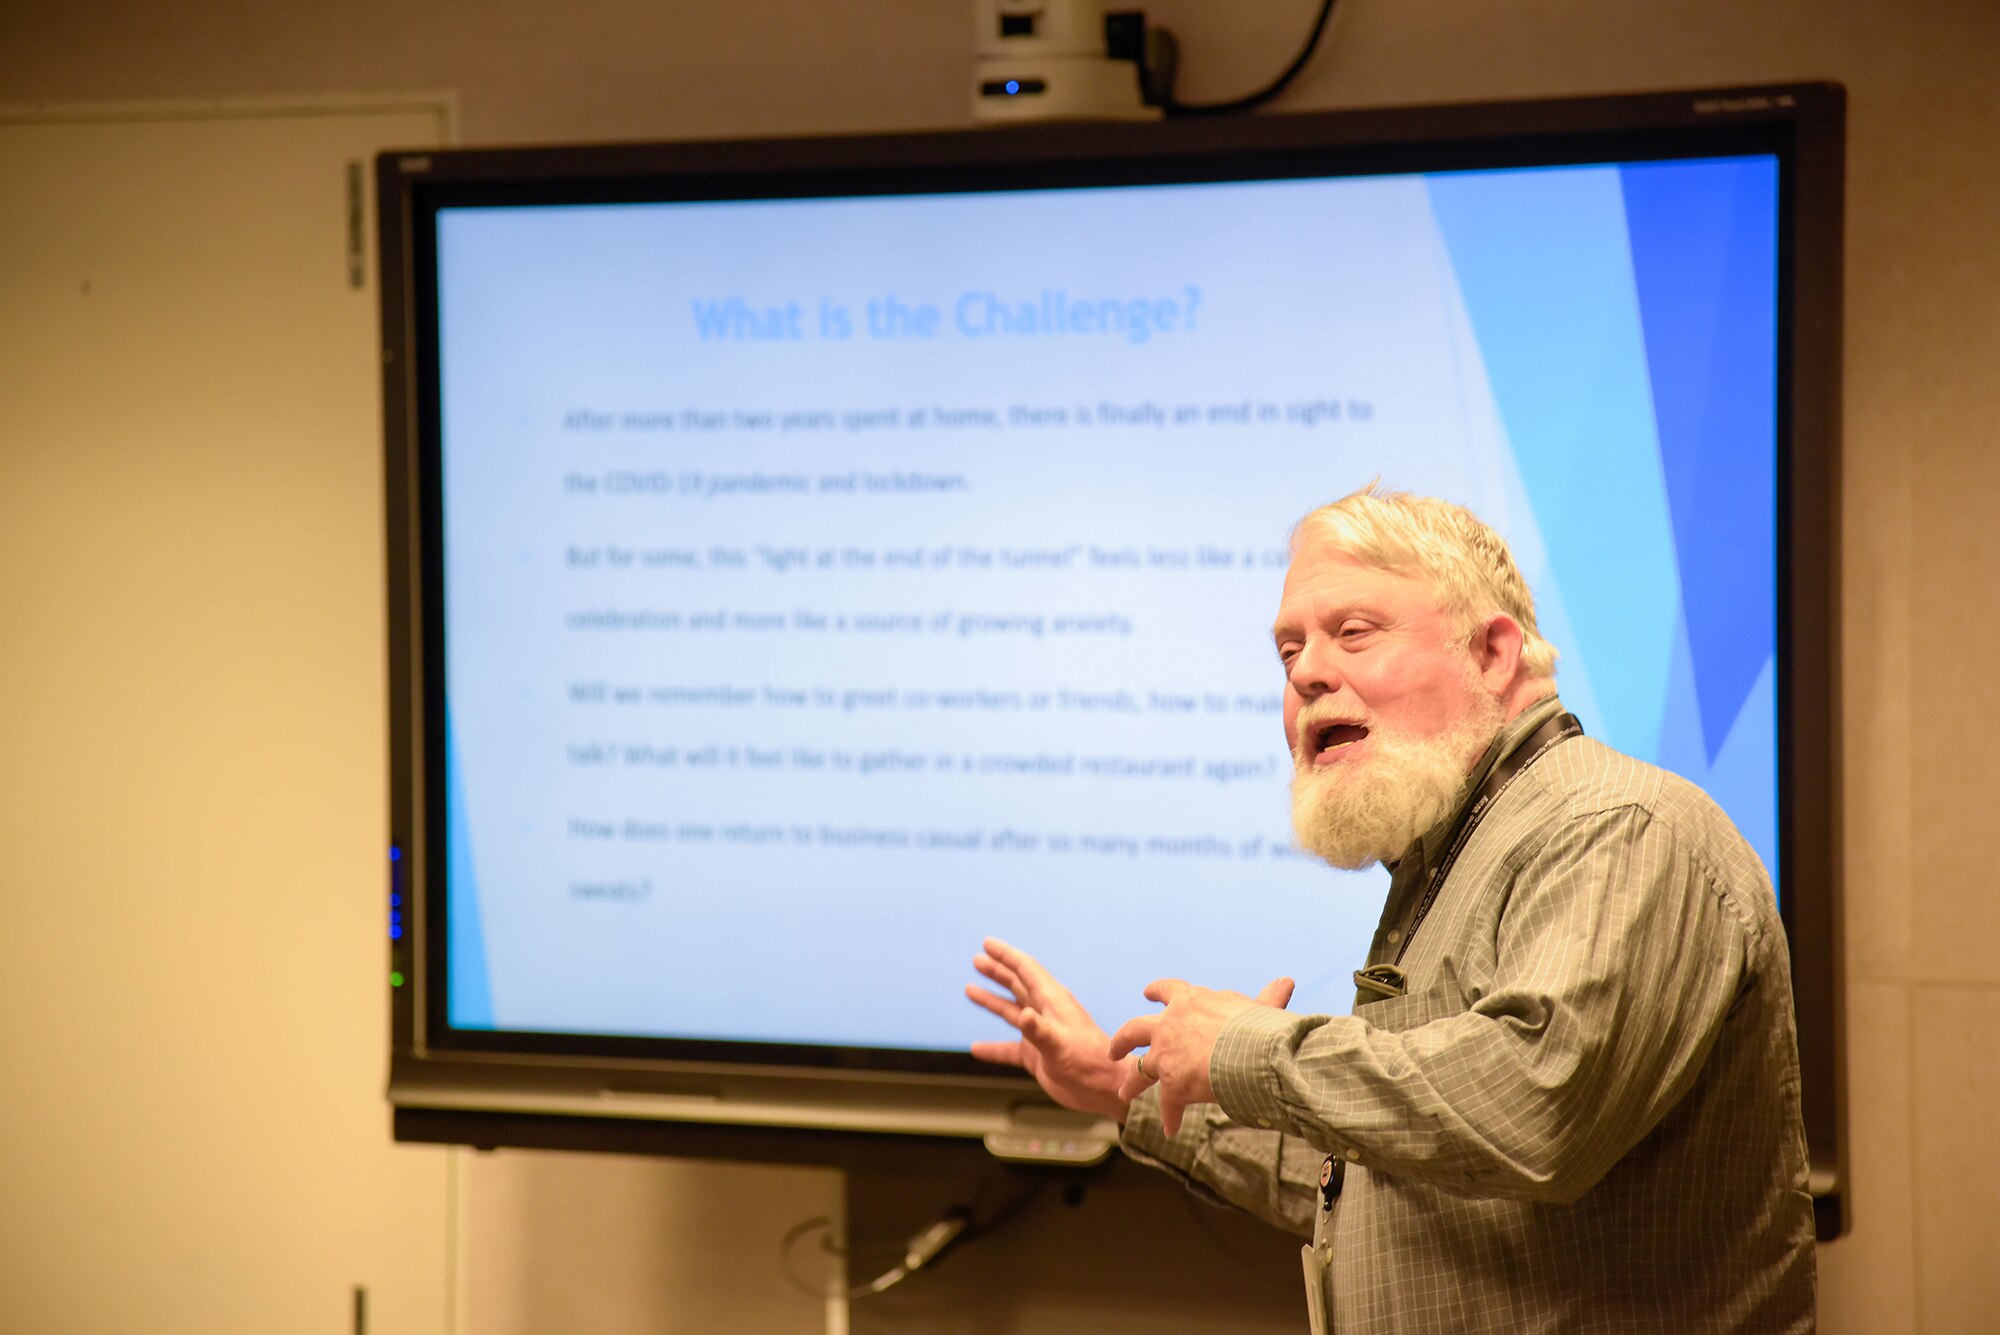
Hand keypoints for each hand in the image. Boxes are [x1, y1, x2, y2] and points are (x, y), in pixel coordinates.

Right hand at [966, 937, 1133, 1123]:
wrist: (1104, 1089)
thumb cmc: (1089, 1063)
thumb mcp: (1061, 1045)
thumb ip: (1040, 1031)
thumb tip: (1023, 1015)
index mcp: (1052, 1001)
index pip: (1026, 970)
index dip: (1006, 956)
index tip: (987, 944)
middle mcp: (1045, 1013)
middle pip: (1017, 985)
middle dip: (997, 971)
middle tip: (977, 959)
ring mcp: (1041, 1035)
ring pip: (1011, 1011)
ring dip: (992, 1000)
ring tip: (971, 990)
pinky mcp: (1038, 1057)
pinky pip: (1009, 1049)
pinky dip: (993, 1048)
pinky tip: (977, 1048)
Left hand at [1109, 976, 1294, 1136]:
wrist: (1253, 1053)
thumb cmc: (1260, 1027)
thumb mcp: (1259, 1007)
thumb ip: (1267, 998)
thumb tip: (1287, 982)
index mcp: (1190, 1000)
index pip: (1167, 990)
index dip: (1157, 992)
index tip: (1146, 993)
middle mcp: (1169, 1026)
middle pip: (1134, 1031)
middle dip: (1121, 1041)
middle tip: (1112, 1050)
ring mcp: (1166, 1056)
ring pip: (1139, 1070)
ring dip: (1131, 1083)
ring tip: (1123, 1095)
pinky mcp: (1173, 1085)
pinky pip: (1168, 1105)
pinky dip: (1171, 1117)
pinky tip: (1170, 1129)